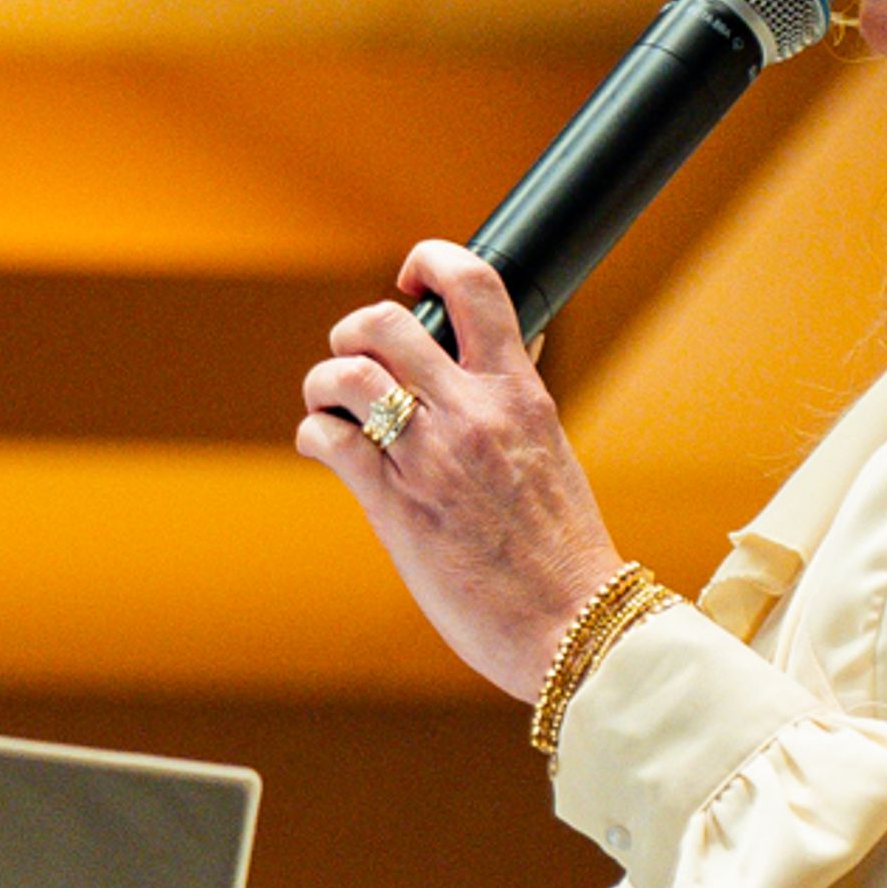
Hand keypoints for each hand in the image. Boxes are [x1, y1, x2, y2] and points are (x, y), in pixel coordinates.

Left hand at [297, 240, 629, 705]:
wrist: (573, 627)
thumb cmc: (563, 549)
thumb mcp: (552, 451)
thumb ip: (520, 398)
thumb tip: (518, 342)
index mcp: (521, 394)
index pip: (476, 287)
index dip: (433, 261)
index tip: (414, 278)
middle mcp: (473, 414)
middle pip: (386, 323)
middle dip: (354, 329)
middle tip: (356, 355)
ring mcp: (430, 459)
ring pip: (346, 375)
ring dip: (323, 382)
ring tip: (330, 403)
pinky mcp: (394, 507)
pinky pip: (329, 440)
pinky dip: (313, 433)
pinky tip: (322, 446)